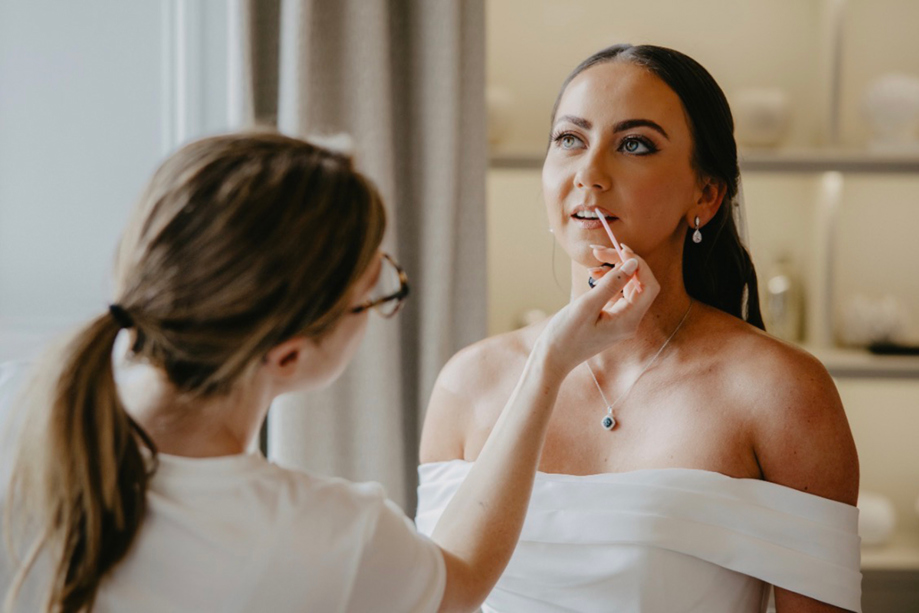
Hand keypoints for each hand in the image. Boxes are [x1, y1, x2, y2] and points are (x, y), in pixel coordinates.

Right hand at [536, 245, 658, 376]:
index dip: (638, 265)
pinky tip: (592, 275)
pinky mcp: (610, 318)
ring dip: (613, 270)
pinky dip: (606, 281)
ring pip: (627, 287)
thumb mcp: (586, 306)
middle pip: (638, 284)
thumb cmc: (566, 335)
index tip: (619, 250)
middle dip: (622, 264)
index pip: (648, 286)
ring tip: (592, 263)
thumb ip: (611, 284)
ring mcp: (620, 320)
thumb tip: (632, 263)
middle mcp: (629, 321)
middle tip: (599, 252)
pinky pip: (616, 294)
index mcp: (628, 321)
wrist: (552, 358)